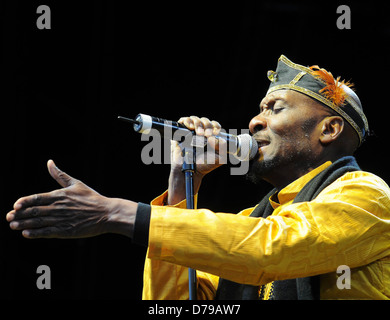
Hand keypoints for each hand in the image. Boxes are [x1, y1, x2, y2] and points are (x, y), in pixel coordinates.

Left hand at [6, 160, 136, 238]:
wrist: (106, 213)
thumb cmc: (92, 198)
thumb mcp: (76, 184)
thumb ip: (60, 175)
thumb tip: (49, 162)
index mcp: (60, 195)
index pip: (36, 198)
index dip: (24, 202)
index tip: (15, 205)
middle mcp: (58, 208)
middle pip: (34, 211)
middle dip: (19, 214)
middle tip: (8, 217)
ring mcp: (61, 220)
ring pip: (38, 222)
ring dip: (23, 224)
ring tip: (13, 225)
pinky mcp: (66, 231)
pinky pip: (47, 232)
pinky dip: (35, 233)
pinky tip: (26, 234)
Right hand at [168, 116, 225, 204]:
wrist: (191, 171)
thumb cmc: (204, 165)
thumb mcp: (219, 158)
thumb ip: (222, 147)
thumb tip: (212, 137)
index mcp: (210, 137)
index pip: (214, 125)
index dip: (215, 126)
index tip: (215, 132)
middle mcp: (200, 133)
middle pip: (204, 121)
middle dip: (207, 125)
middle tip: (206, 134)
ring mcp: (190, 132)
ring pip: (194, 119)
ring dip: (197, 123)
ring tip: (198, 132)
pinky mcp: (180, 133)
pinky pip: (182, 121)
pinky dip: (186, 120)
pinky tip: (189, 126)